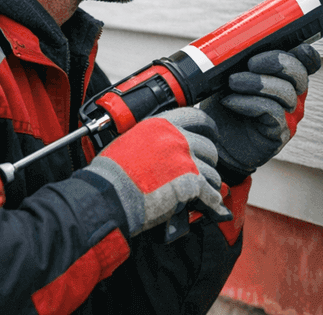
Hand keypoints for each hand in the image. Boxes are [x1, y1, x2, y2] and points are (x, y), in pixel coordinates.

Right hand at [78, 107, 230, 237]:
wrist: (110, 192)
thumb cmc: (113, 172)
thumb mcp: (132, 141)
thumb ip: (155, 140)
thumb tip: (166, 151)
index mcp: (160, 124)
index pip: (197, 117)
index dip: (208, 129)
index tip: (211, 135)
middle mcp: (176, 137)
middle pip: (208, 148)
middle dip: (207, 162)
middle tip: (201, 173)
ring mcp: (185, 159)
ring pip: (212, 173)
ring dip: (209, 184)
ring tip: (201, 194)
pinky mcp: (191, 182)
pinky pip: (210, 192)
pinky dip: (212, 202)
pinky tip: (210, 206)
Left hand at [200, 44, 320, 178]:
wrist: (214, 139)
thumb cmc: (224, 102)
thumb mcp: (229, 75)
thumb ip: (239, 59)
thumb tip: (235, 38)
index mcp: (285, 78)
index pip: (308, 61)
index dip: (304, 52)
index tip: (285, 45)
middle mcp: (293, 96)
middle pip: (299, 73)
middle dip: (275, 61)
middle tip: (250, 64)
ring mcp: (289, 116)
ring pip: (285, 92)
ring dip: (255, 83)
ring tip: (232, 83)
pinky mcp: (279, 133)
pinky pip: (272, 112)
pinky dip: (248, 103)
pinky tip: (230, 101)